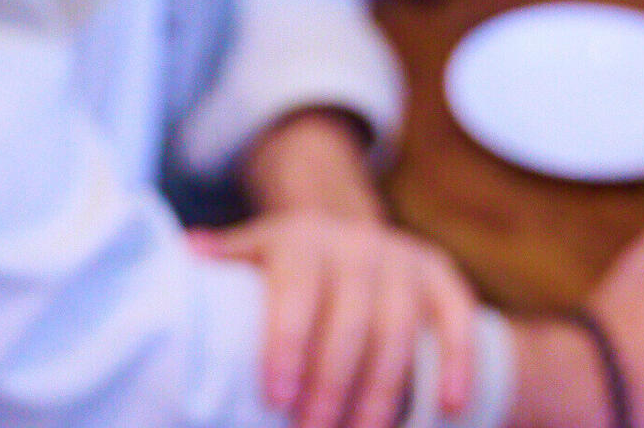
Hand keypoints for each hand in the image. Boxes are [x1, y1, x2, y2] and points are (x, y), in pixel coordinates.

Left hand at [190, 210, 478, 427]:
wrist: (347, 235)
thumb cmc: (288, 269)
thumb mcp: (252, 256)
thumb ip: (224, 262)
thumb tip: (185, 256)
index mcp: (302, 240)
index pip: (297, 290)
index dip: (288, 342)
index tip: (276, 397)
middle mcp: (357, 244)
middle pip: (351, 319)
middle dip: (331, 383)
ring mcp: (403, 261)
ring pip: (399, 329)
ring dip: (382, 391)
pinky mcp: (441, 278)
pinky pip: (458, 320)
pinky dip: (457, 364)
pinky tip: (451, 408)